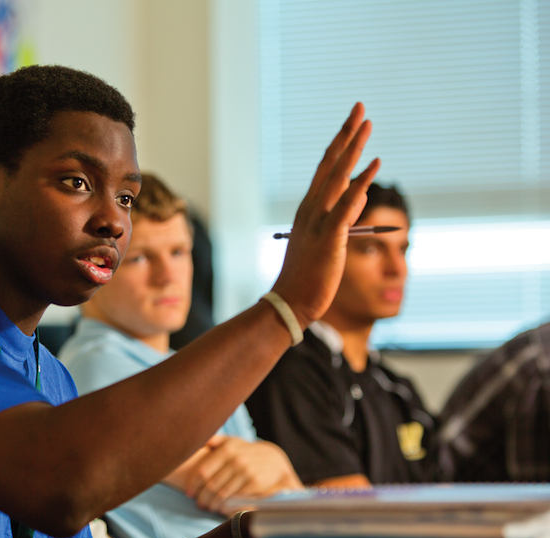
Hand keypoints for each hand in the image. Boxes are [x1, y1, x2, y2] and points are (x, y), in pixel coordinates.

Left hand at [168, 436, 302, 514]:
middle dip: (202, 497)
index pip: (203, 470)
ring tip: (208, 506)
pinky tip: (221, 508)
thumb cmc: (247, 452)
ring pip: (222, 493)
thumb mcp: (233, 442)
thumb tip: (199, 440)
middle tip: (199, 503)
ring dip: (212, 503)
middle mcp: (236, 459)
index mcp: (227, 449)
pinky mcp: (255, 483)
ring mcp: (246, 471)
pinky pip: (235, 498)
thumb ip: (216, 441)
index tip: (189, 493)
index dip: (193, 484)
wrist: (274, 461)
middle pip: (210, 484)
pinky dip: (225, 506)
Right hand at [272, 103, 379, 328]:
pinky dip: (362, 182)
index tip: (352, 122)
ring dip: (354, 148)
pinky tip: (375, 163)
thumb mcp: (326, 240)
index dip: (340, 143)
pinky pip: (347, 204)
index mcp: (309, 208)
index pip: (326, 168)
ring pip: (338, 176)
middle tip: (359, 107)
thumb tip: (362, 192)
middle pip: (331, 163)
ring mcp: (318, 220)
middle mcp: (312, 208)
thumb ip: (344, 215)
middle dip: (346, 133)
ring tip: (368, 124)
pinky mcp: (329, 236)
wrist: (290, 301)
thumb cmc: (307, 276)